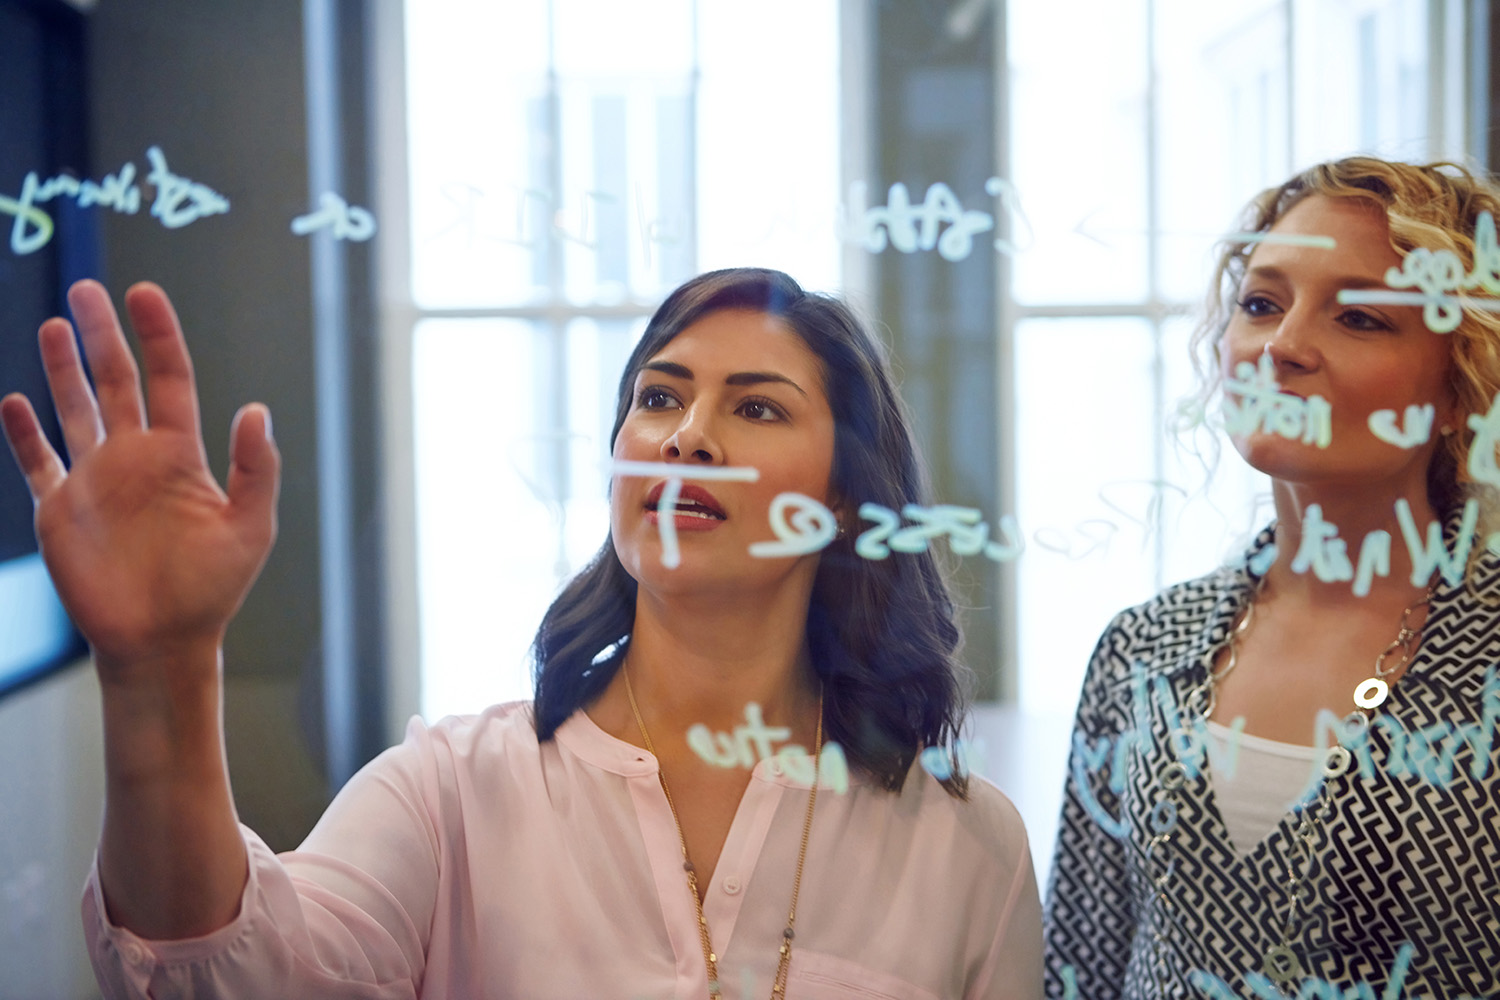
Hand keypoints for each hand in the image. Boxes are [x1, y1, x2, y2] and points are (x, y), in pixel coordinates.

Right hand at [0, 280, 279, 679]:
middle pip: (116, 381)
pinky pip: (38, 463)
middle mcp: (136, 459)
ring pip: (76, 410)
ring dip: (63, 370)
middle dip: (102, 335)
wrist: (162, 642)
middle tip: (87, 290)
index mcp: (181, 456)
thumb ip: (255, 470)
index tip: (144, 295)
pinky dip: (24, 434)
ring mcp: (95, 481)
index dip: (158, 336)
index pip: (170, 379)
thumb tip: (256, 410)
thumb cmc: (212, 590)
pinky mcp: (60, 511)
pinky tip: (14, 402)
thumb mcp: (249, 529)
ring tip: (54, 325)